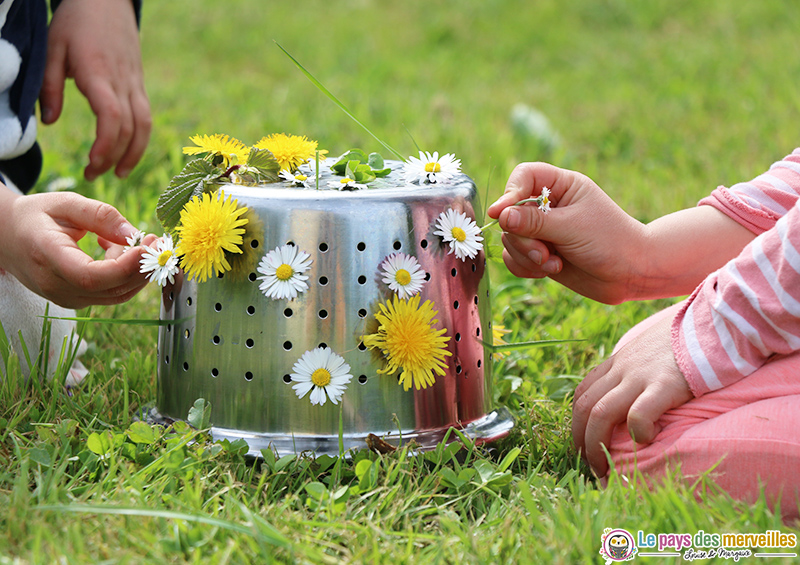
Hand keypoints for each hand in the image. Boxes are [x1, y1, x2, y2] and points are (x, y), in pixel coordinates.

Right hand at [0, 190, 154, 308]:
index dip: (124, 267)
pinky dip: (125, 274)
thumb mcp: (65, 203)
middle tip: (156, 241)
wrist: (6, 236)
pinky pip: (111, 293)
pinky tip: (117, 249)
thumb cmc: (35, 216)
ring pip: (116, 294)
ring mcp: (65, 298)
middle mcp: (55, 285)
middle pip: (110, 289)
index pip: (90, 276)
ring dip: (136, 270)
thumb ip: (100, 216)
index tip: (146, 247)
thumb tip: (134, 233)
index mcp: (47, 257)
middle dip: (141, 266)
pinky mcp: (76, 300)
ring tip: (135, 240)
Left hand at [41, 0, 150, 179]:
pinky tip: (126, 153)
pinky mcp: (139, 86)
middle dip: (114, 158)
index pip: (112, 118)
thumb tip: (49, 123)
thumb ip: (49, 87)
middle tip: (92, 174)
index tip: (92, 163)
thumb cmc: (76, 23)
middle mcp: (123, 82)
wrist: (107, 1)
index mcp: (99, 74)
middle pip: (130, 129)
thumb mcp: (52, 49)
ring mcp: (135, 84)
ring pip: (144, 127)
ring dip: (134, 154)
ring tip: (117, 173)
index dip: (106, 145)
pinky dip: (139, 140)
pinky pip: (145, 118)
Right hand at [487, 162, 645, 303]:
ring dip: (527, 256)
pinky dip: (525, 267)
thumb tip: (501, 216)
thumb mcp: (572, 227)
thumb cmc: (610, 242)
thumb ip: (534, 222)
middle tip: (543, 253)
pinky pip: (514, 258)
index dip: (509, 193)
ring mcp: (543, 231)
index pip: (524, 177)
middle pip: (512, 213)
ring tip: (554, 264)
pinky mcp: (540, 253)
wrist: (631, 274)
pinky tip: (548, 271)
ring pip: (510, 239)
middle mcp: (549, 206)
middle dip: (523, 238)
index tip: (500, 214)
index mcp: (562, 186)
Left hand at [571, 314, 692, 476]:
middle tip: (590, 465)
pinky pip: (638, 415)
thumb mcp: (653, 346)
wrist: (715, 318)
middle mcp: (622, 368)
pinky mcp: (664, 385)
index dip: (578, 421)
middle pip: (584, 407)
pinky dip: (637, 433)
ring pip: (599, 413)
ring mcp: (640, 376)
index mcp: (619, 361)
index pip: (583, 392)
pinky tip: (646, 441)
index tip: (585, 442)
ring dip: (596, 445)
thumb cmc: (690, 336)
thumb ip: (640, 365)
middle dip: (580, 440)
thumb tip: (640, 392)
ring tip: (605, 469)